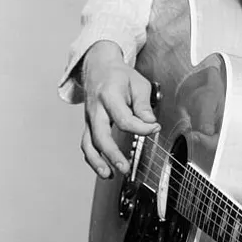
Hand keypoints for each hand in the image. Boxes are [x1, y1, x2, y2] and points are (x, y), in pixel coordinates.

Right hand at [79, 41, 159, 177]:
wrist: (98, 66)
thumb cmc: (120, 76)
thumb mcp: (138, 83)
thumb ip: (143, 104)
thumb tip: (149, 123)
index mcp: (109, 96)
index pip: (124, 119)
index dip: (142, 127)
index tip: (154, 127)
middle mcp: (96, 109)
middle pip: (101, 135)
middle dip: (112, 154)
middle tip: (125, 167)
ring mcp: (89, 118)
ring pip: (88, 144)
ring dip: (97, 162)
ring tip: (109, 175)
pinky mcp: (88, 125)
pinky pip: (87, 144)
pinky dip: (93, 159)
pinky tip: (104, 170)